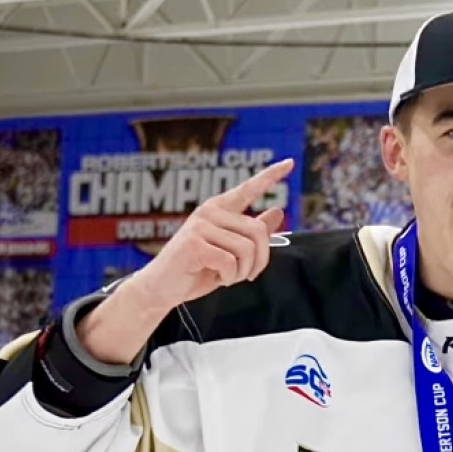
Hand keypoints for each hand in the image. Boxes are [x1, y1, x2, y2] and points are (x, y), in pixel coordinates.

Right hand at [132, 158, 293, 311]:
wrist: (162, 288)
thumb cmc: (198, 268)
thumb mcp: (231, 250)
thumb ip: (252, 232)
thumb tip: (278, 209)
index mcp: (220, 209)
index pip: (249, 189)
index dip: (270, 176)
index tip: (290, 163)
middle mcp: (210, 212)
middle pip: (258, 231)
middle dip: (260, 260)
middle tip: (248, 275)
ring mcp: (200, 226)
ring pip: (247, 249)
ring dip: (243, 272)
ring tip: (228, 276)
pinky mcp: (194, 244)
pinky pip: (230, 262)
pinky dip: (230, 277)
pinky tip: (217, 278)